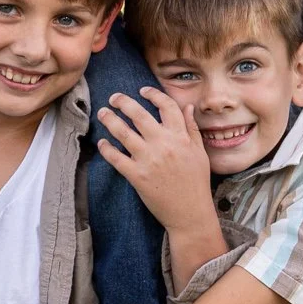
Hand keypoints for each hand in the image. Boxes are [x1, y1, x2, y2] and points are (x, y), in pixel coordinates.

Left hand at [96, 88, 217, 239]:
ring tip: (103, 113)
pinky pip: (117, 159)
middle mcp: (163, 145)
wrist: (190, 213)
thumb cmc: (196, 183)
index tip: (143, 90)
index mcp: (180, 137)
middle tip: (114, 97)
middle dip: (123, 102)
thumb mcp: (199, 152)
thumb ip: (191, 129)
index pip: (166, 106)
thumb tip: (187, 107)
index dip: (153, 94)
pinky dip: (107, 149)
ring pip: (124, 133)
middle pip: (139, 115)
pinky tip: (102, 143)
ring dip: (110, 120)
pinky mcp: (137, 176)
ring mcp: (149, 160)